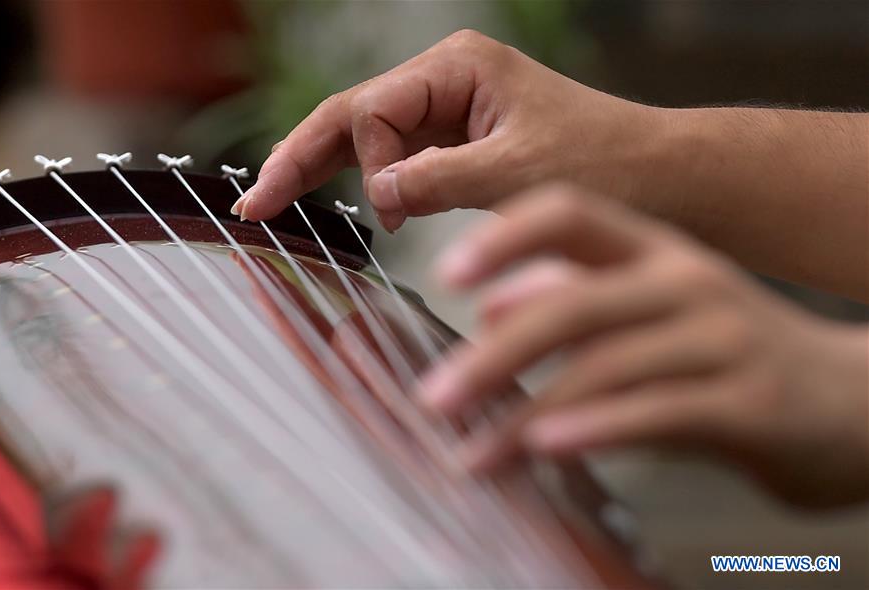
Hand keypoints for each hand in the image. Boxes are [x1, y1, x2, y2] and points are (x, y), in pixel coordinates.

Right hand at [234, 30, 657, 231]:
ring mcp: (450, 112)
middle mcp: (445, 80)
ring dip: (329, 173)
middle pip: (352, 117)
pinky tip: (343, 205)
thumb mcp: (519, 173)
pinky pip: (397, 161)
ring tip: (275, 202)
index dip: (362, 164)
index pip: (372, 110)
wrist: (659, 178)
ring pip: (367, 140)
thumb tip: (376, 195)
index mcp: (457, 67)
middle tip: (254, 204)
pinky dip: (370, 186)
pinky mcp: (458, 143)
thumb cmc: (606, 164)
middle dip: (302, 159)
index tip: (390, 211)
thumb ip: (439, 179)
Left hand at [421, 183, 868, 507]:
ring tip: (473, 453)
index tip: (446, 274)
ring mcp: (723, 338)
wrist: (851, 399)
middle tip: (434, 399)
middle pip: (573, 303)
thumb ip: (575, 300)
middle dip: (494, 356)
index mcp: (655, 250)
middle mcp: (687, 280)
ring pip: (605, 365)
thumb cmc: (731, 352)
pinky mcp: (749, 402)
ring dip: (526, 413)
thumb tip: (492, 307)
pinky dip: (595, 428)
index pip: (567, 212)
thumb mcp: (653, 311)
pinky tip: (546, 447)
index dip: (502, 236)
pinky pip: (658, 411)